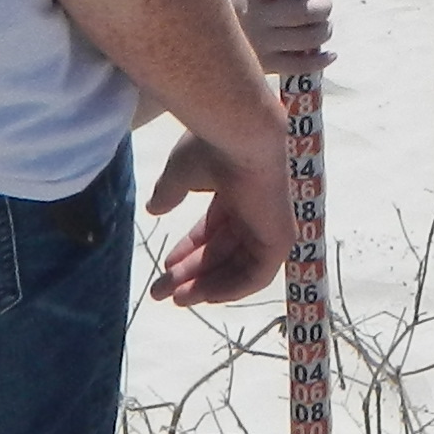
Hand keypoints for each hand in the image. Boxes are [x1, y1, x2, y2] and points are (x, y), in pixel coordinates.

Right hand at [148, 122, 291, 304]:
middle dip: (190, 273)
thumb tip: (153, 209)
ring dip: (206, 285)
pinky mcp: (280, 239)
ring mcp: (269, 225)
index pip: (212, 231)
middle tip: (161, 292)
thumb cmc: (212, 145)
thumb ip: (169, 192)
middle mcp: (254, 210)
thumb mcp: (181, 173)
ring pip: (236, 267)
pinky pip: (257, 276)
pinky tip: (205, 297)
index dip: (188, 251)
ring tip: (176, 298)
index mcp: (235, 191)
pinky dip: (232, 289)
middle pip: (221, 252)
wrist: (240, 134)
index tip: (166, 266)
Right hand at [232, 0, 334, 79]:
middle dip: (322, 8)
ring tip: (326, 27)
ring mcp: (260, 44)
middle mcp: (253, 18)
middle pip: (301, 12)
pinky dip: (320, 60)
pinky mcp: (266, 67)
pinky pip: (301, 64)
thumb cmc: (236, 19)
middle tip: (326, 6)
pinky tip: (329, 54)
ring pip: (306, 38)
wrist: (206, 50)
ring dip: (324, 31)